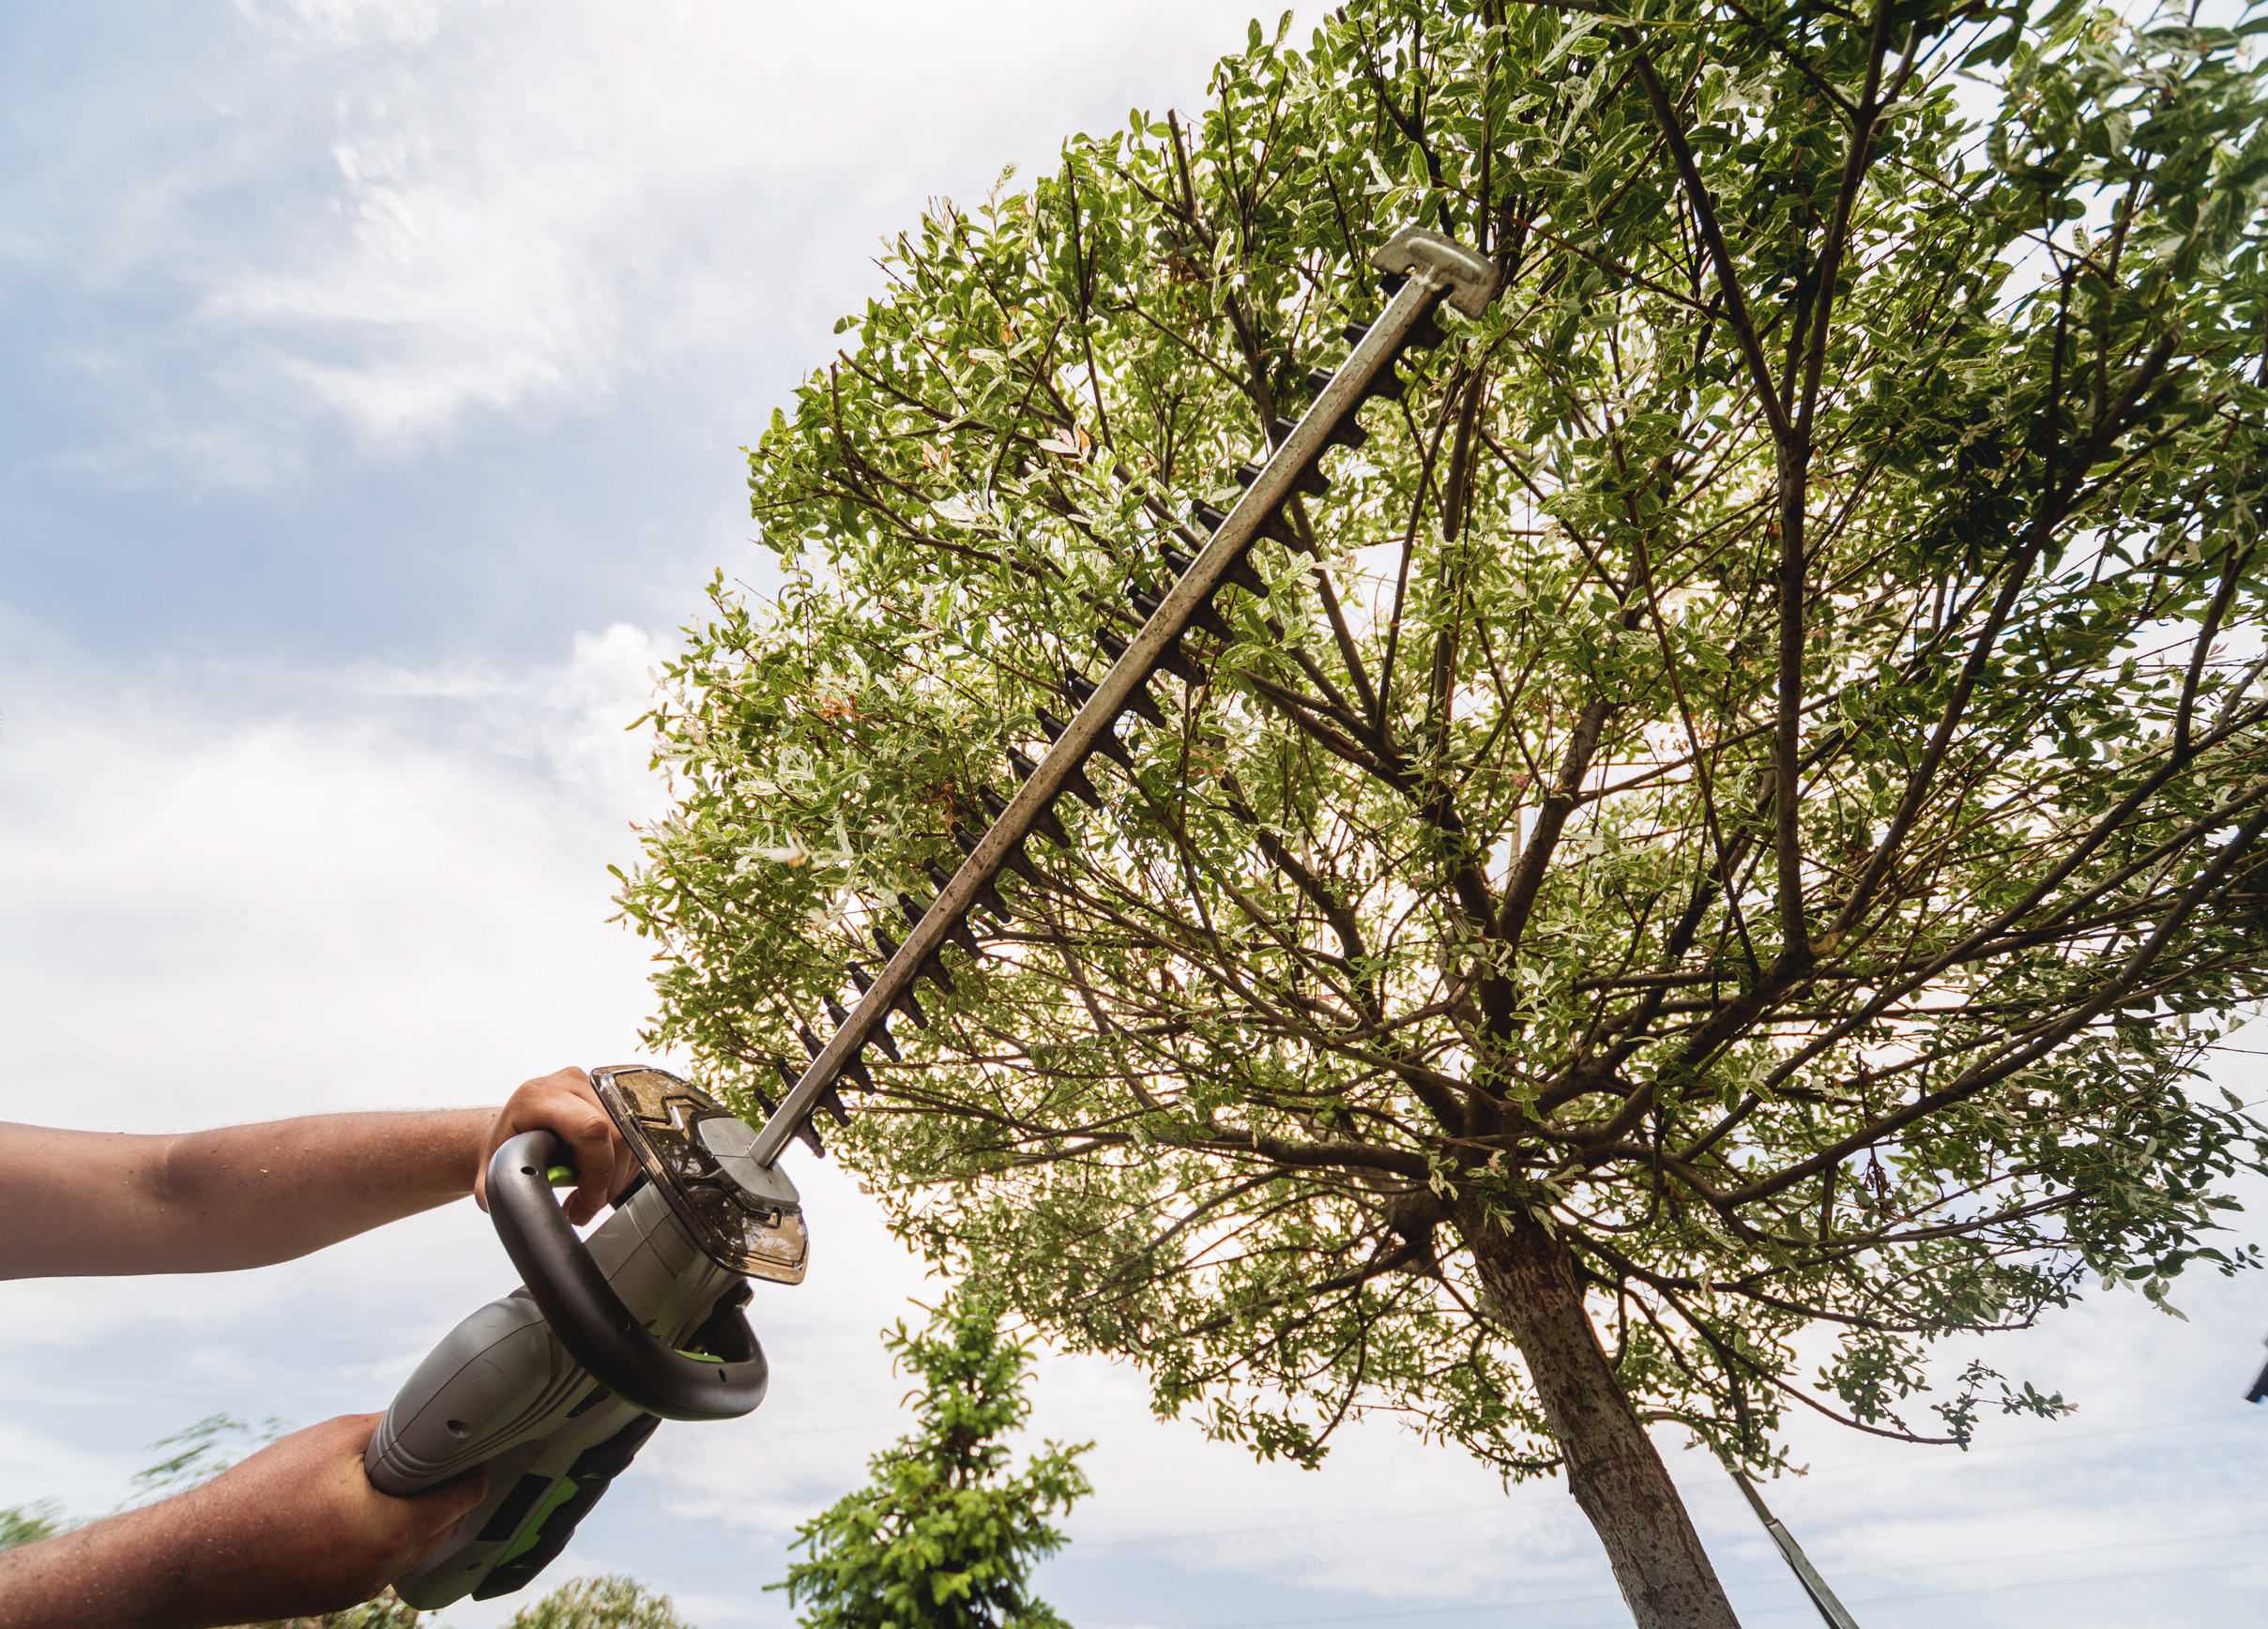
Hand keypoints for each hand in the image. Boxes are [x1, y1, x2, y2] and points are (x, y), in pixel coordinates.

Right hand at [0, 1415, 485, 1627]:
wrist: (192, 1560)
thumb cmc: (259, 1495)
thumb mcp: (335, 1440)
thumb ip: (394, 1430)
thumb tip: (430, 1418)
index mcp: (395, 1532)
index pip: (466, 1495)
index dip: (474, 1462)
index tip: (474, 1438)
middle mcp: (384, 1570)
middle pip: (445, 1524)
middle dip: (446, 1487)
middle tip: (436, 1450)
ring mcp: (359, 1589)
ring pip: (412, 1544)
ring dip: (414, 1511)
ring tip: (392, 1473)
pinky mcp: (334, 1595)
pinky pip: (377, 1559)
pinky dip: (380, 1531)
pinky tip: (355, 1504)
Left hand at [474, 1066, 637, 1225]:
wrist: (513, 1127)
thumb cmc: (505, 1147)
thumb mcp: (497, 1170)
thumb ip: (507, 1191)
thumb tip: (525, 1211)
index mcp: (539, 1096)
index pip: (590, 1129)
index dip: (598, 1170)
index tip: (589, 1198)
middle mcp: (570, 1083)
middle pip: (617, 1134)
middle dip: (611, 1180)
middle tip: (590, 1205)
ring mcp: (595, 1085)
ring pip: (631, 1136)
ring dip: (619, 1175)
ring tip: (591, 1196)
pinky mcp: (611, 1093)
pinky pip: (634, 1133)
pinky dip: (623, 1164)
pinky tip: (601, 1178)